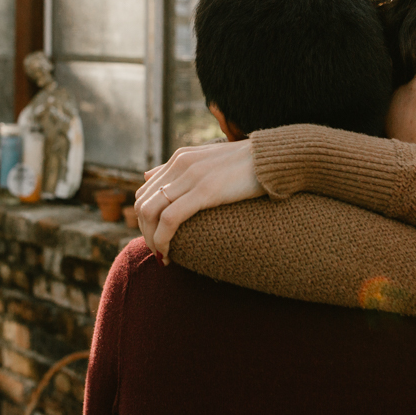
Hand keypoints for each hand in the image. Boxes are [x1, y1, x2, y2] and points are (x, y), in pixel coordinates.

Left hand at [135, 140, 264, 263]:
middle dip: (145, 232)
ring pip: (150, 212)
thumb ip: (178, 168)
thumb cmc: (245, 166)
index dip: (144, 219)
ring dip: (151, 239)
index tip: (156, 238)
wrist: (272, 159)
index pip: (144, 192)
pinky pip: (170, 218)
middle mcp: (180, 164)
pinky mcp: (205, 190)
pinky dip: (162, 239)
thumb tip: (148, 175)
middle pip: (143, 204)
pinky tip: (168, 254)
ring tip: (162, 256)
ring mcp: (191, 176)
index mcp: (180, 158)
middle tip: (158, 251)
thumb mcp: (207, 161)